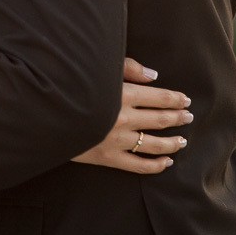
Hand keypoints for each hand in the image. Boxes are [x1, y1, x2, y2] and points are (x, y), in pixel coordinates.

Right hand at [71, 57, 192, 173]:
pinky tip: (167, 162)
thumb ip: (127, 68)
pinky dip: (156, 166)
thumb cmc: (71, 87)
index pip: (159, 98)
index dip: (176, 99)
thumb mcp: (98, 69)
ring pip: (154, 144)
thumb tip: (153, 75)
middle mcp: (123, 119)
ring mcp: (117, 141)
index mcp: (122, 95)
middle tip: (189, 117)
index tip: (185, 100)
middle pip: (160, 119)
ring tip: (183, 140)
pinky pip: (138, 166)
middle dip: (178, 118)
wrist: (46, 115)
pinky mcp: (108, 158)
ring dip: (172, 142)